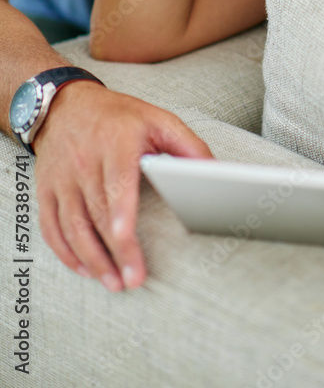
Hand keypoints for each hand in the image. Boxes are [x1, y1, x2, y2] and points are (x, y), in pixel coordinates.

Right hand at [33, 82, 211, 289]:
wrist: (67, 104)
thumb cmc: (119, 116)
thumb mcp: (159, 119)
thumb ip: (189, 146)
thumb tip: (213, 173)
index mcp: (116, 143)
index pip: (117, 185)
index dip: (119, 216)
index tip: (125, 241)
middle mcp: (85, 161)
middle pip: (96, 214)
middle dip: (114, 251)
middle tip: (133, 280)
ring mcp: (62, 177)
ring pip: (73, 226)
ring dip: (91, 259)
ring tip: (114, 282)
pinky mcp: (46, 189)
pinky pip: (51, 227)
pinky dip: (66, 253)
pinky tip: (85, 269)